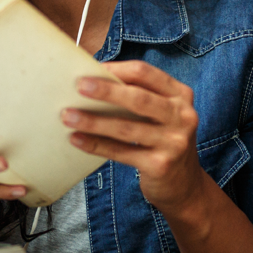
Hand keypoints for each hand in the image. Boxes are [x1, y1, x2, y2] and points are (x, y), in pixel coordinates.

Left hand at [63, 60, 208, 213]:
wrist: (184, 184)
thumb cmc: (161, 137)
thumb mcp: (160, 112)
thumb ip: (136, 95)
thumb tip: (89, 80)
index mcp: (179, 95)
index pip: (145, 73)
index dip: (116, 69)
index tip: (89, 67)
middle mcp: (182, 116)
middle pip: (139, 98)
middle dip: (106, 91)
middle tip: (78, 86)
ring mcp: (174, 143)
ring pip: (126, 127)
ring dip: (93, 121)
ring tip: (67, 116)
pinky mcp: (160, 166)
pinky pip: (121, 152)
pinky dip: (96, 145)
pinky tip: (76, 139)